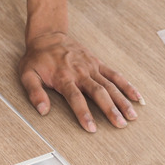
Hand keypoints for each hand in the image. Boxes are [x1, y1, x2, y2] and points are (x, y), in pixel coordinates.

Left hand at [19, 32, 143, 131]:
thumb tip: (43, 111)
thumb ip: (34, 92)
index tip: (92, 128)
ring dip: (122, 101)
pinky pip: (115, 75)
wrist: (48, 36)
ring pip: (110, 85)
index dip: (84, 113)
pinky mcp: (98, 63)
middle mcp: (80, 72)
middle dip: (110, 109)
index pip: (76, 98)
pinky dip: (127, 86)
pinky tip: (137, 97)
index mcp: (64, 77)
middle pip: (98, 92)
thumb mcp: (27, 74)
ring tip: (132, 116)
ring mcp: (91, 67)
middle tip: (120, 125)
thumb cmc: (37, 58)